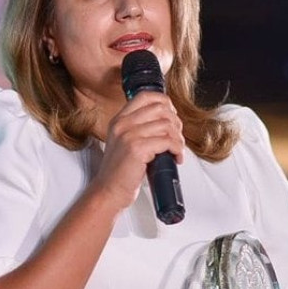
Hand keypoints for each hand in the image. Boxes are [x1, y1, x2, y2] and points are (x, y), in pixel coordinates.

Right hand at [92, 91, 183, 211]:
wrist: (108, 191)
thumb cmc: (120, 172)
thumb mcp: (123, 142)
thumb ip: (138, 129)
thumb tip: (167, 122)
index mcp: (119, 120)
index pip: (145, 96)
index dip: (165, 102)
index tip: (172, 116)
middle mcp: (122, 124)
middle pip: (160, 108)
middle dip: (176, 123)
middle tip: (176, 138)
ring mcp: (128, 135)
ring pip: (167, 125)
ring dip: (178, 139)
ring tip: (176, 151)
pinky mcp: (137, 149)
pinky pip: (167, 141)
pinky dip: (177, 149)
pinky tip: (176, 158)